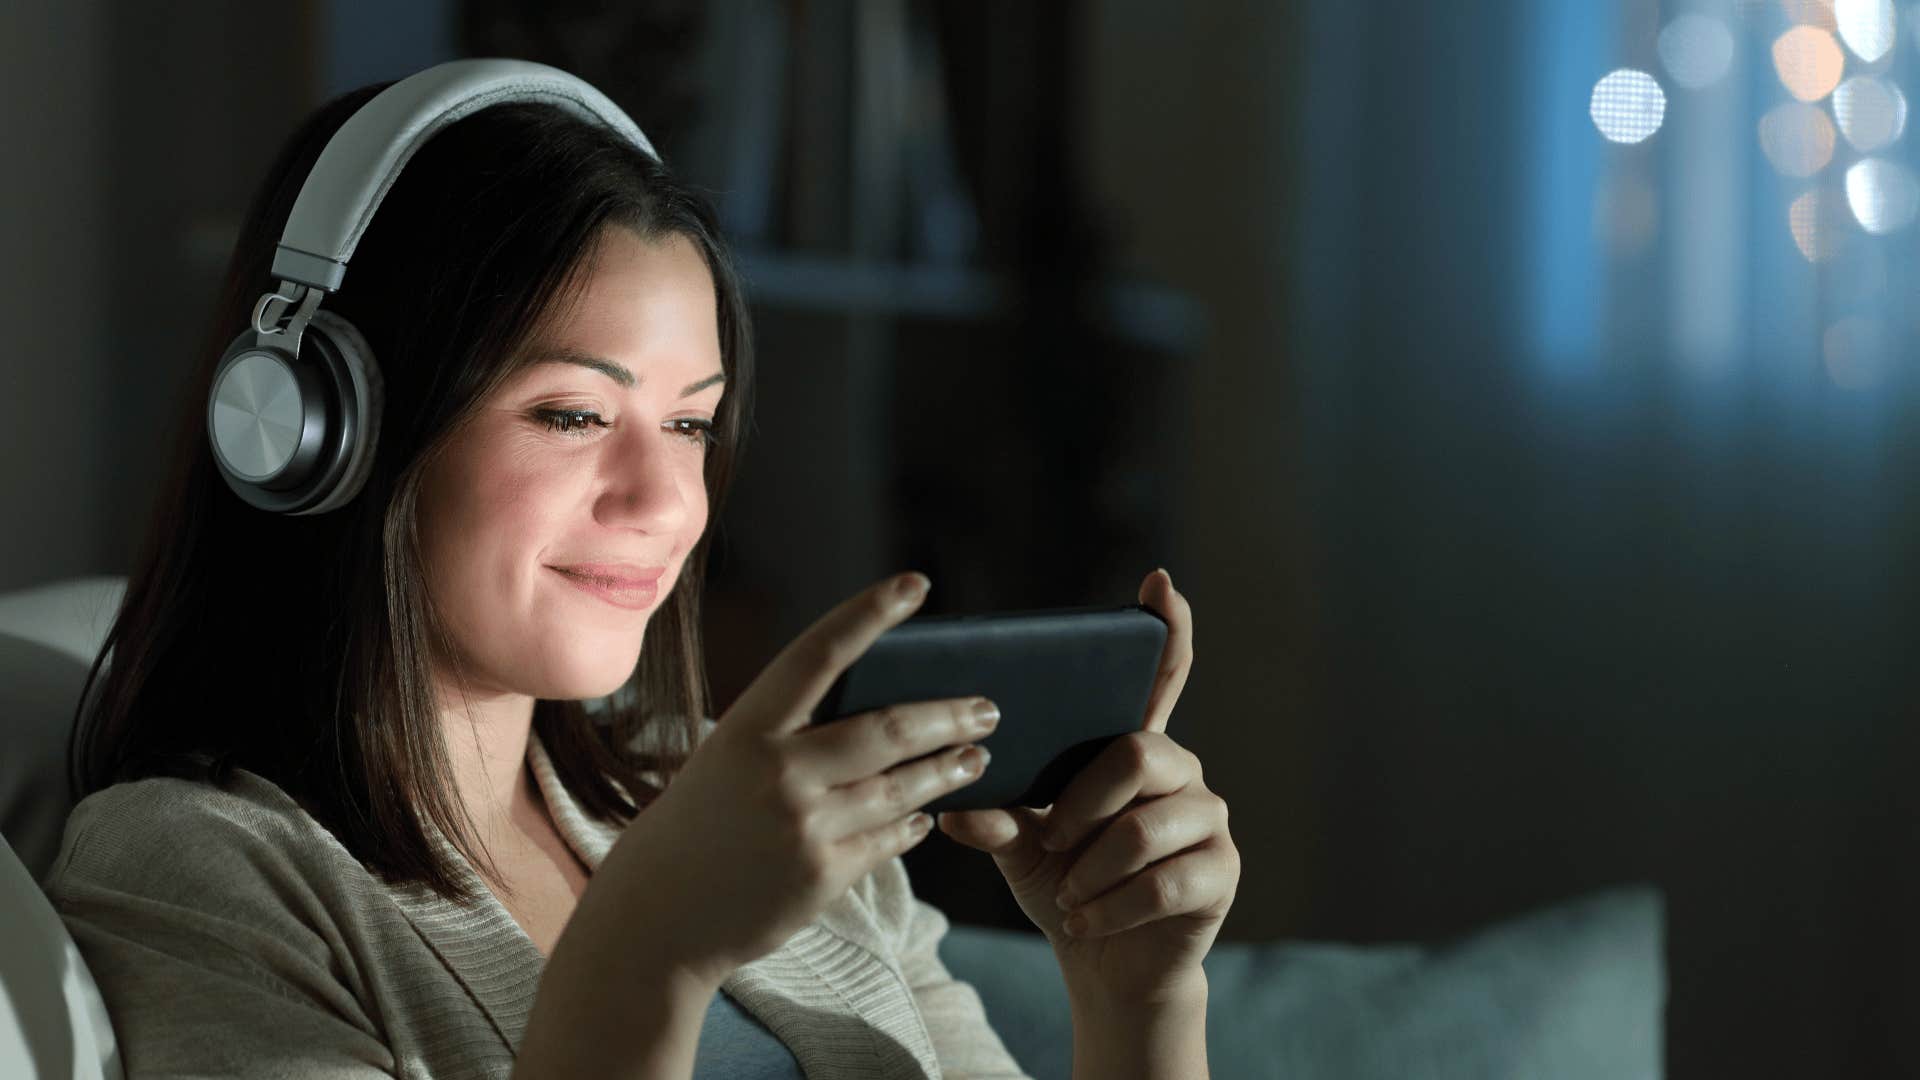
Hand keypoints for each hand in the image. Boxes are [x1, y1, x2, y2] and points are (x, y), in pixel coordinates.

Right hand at [592, 571, 995, 991]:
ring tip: (976, 757)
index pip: (820, 653)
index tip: (914, 584)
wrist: (658, 917)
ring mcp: (804, 826)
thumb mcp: (728, 759)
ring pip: (903, 788)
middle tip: (988, 707)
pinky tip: (926, 816)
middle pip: (889, 729)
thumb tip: (879, 705)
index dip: (869, 613)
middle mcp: (778, 772)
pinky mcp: (822, 876)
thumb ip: (791, 732)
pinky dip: (914, 823)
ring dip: (949, 770)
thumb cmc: (698, 825)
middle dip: (950, 716)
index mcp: (748, 728)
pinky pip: (889, 839)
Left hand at [938, 568, 1238, 1004]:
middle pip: (1136, 752)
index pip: (1160, 677)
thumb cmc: (1066, 887)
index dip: (1165, 630)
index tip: (1159, 582)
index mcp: (1133, 748)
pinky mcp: (1221, 871)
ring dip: (1090, 869)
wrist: (1108, 964)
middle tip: (1051, 841)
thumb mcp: (1021, 847)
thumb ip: (997, 816)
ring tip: (1067, 895)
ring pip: (1143, 827)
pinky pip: (1163, 881)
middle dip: (1081, 803)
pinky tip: (1083, 921)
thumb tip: (954, 806)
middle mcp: (1181, 770)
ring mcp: (1209, 819)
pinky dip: (1109, 906)